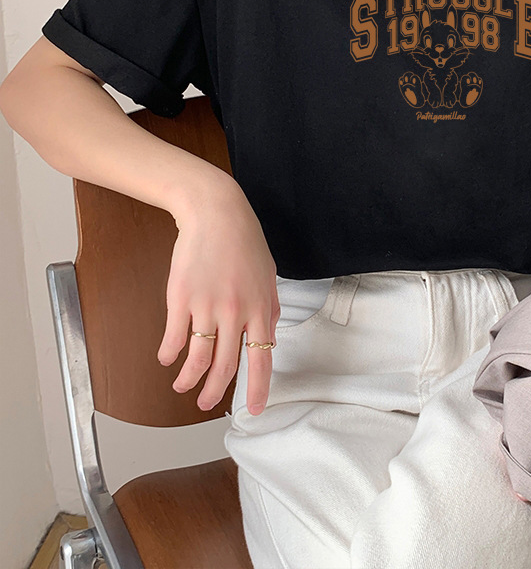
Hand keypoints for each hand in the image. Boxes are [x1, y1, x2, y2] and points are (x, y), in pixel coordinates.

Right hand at [157, 181, 278, 415]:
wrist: (216, 214)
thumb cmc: (244, 243)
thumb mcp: (268, 276)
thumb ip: (269, 308)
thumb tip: (269, 338)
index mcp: (260, 308)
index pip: (261, 358)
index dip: (257, 388)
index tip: (255, 410)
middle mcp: (235, 312)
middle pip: (226, 364)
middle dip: (215, 391)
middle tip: (207, 404)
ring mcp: (207, 305)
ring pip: (198, 356)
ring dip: (189, 379)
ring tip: (184, 388)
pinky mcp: (181, 298)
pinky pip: (175, 336)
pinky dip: (170, 354)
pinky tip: (168, 359)